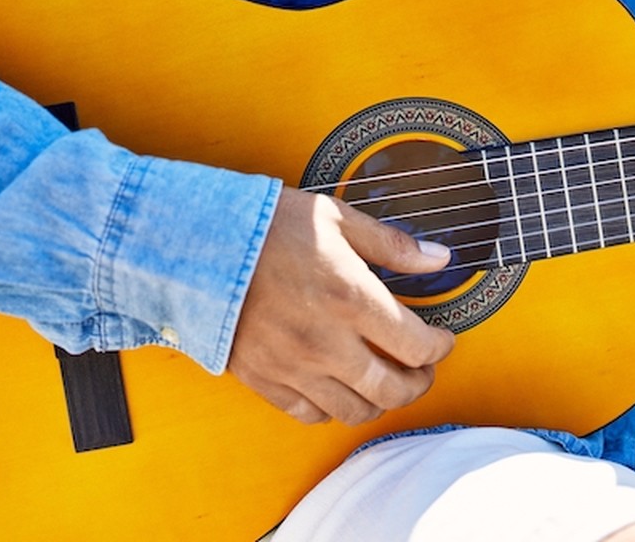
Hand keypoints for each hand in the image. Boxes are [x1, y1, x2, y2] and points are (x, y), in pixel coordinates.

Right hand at [229, 187, 454, 424]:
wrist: (193, 244)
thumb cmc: (265, 226)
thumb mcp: (336, 219)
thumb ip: (392, 245)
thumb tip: (439, 259)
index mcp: (352, 300)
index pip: (418, 346)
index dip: (440, 348)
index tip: (441, 339)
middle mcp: (327, 343)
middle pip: (393, 389)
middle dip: (419, 382)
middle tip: (421, 368)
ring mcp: (293, 367)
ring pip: (355, 411)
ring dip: (379, 401)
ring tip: (384, 379)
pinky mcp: (263, 379)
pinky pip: (309, 414)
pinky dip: (332, 408)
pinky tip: (338, 387)